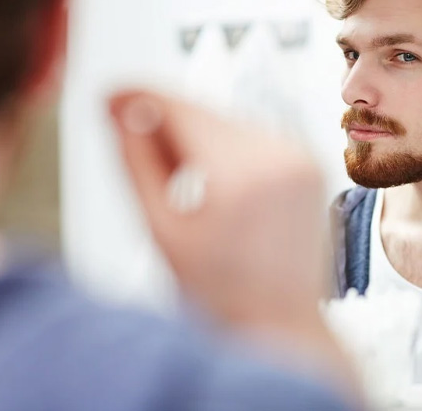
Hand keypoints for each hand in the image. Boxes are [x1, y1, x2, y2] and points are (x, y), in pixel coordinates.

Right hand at [108, 89, 332, 350]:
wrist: (281, 323)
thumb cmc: (224, 294)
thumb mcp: (162, 229)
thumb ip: (137, 162)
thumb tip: (122, 112)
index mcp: (241, 175)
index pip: (180, 109)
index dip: (139, 99)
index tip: (111, 98)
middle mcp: (280, 157)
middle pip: (205, 112)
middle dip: (166, 121)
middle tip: (136, 147)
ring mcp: (301, 158)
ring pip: (229, 122)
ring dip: (197, 135)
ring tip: (181, 183)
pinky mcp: (310, 164)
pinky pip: (255, 138)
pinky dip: (227, 148)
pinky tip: (214, 183)